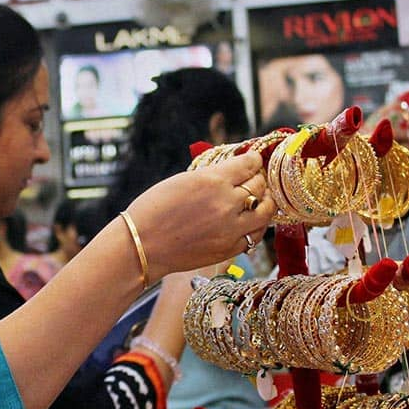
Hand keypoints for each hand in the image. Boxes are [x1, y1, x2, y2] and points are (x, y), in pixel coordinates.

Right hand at [124, 151, 273, 278]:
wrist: (141, 246)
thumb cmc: (152, 210)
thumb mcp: (180, 181)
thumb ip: (210, 175)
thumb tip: (232, 170)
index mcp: (212, 180)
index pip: (249, 163)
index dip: (252, 159)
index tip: (252, 160)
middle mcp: (227, 203)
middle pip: (259, 184)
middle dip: (256, 178)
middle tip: (252, 178)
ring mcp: (231, 228)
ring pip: (266, 210)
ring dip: (264, 201)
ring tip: (258, 199)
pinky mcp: (230, 248)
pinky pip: (256, 233)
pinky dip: (256, 224)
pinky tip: (249, 220)